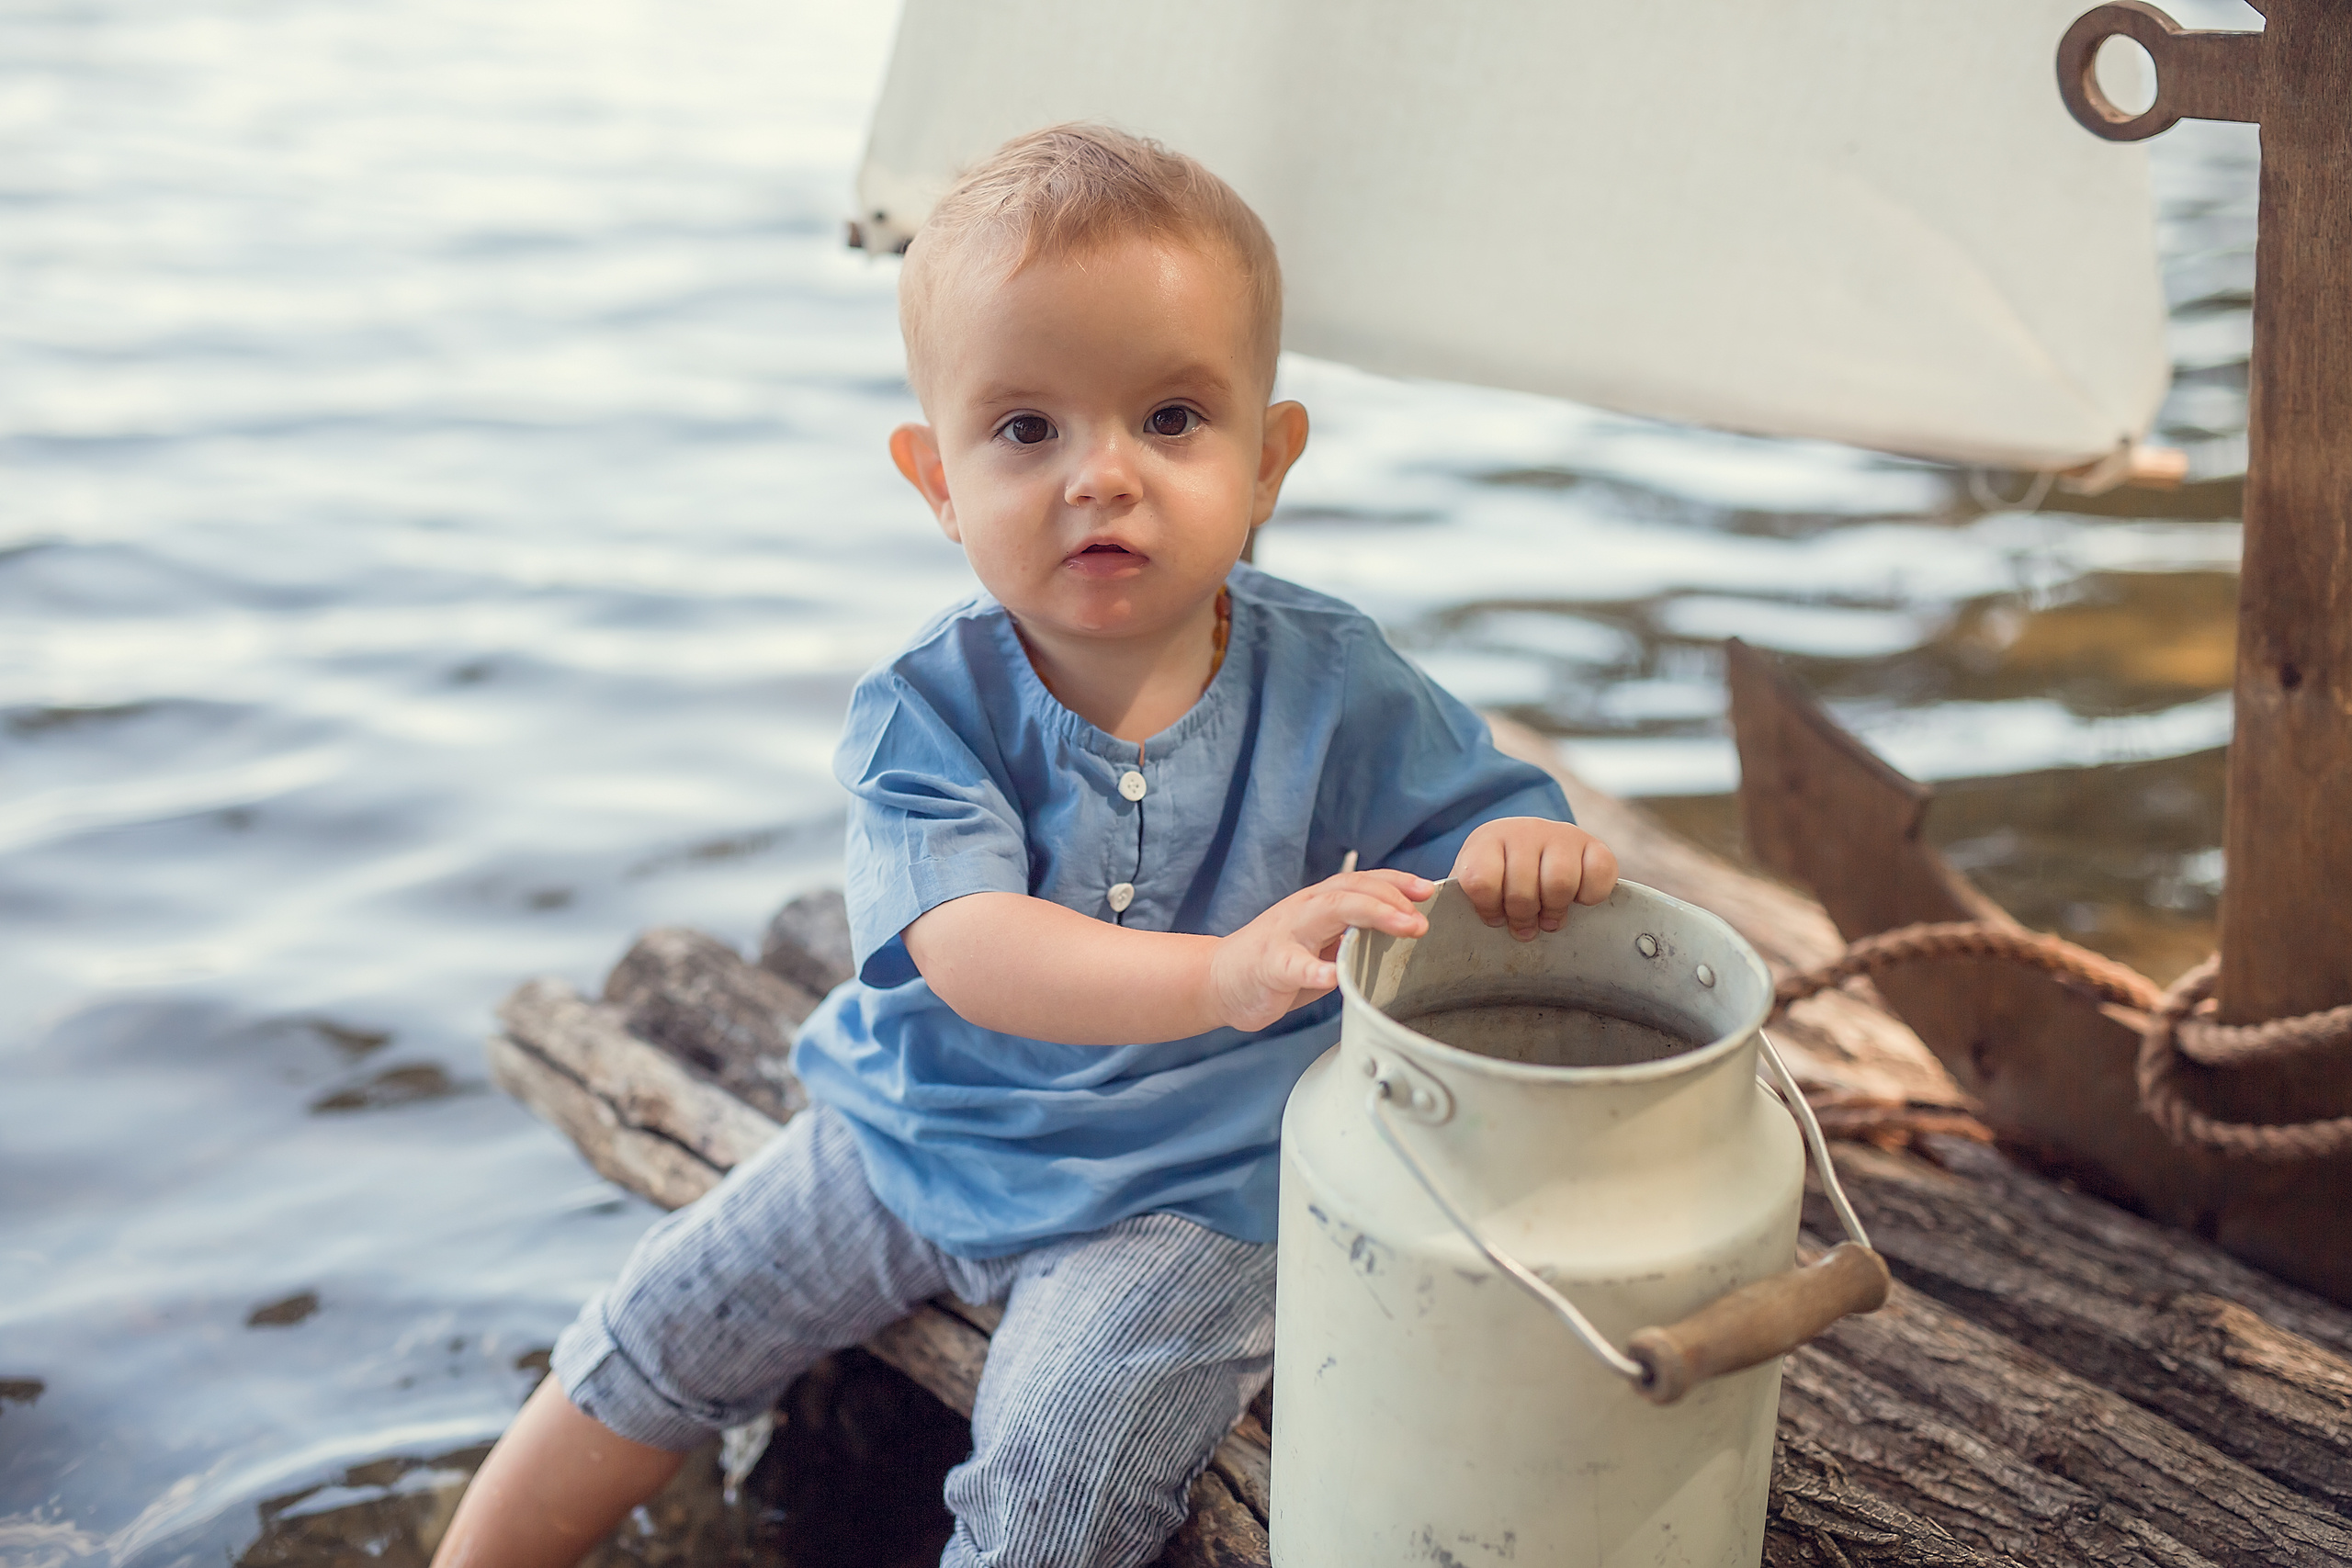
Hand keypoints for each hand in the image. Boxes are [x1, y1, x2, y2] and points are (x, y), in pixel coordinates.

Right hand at [1209, 869, 1433, 1030]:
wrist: (1219, 980)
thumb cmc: (1277, 962)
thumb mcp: (1322, 943)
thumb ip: (1354, 934)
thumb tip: (1404, 931)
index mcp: (1319, 904)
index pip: (1362, 882)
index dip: (1397, 882)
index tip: (1430, 890)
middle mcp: (1305, 910)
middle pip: (1352, 891)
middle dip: (1393, 899)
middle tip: (1424, 921)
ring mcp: (1286, 935)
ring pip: (1329, 912)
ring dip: (1372, 916)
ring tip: (1404, 928)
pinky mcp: (1269, 965)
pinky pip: (1293, 965)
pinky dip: (1315, 969)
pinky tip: (1335, 977)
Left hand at [1452, 817, 1617, 940]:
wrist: (1533, 847)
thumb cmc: (1500, 875)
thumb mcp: (1474, 884)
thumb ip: (1468, 901)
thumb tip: (1454, 925)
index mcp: (1487, 841)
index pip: (1480, 881)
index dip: (1489, 909)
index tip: (1494, 916)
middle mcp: (1524, 830)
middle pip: (1522, 890)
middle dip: (1523, 916)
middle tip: (1525, 923)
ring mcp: (1561, 835)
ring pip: (1560, 883)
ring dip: (1555, 910)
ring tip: (1548, 915)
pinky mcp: (1594, 845)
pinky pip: (1598, 876)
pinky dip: (1589, 897)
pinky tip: (1576, 898)